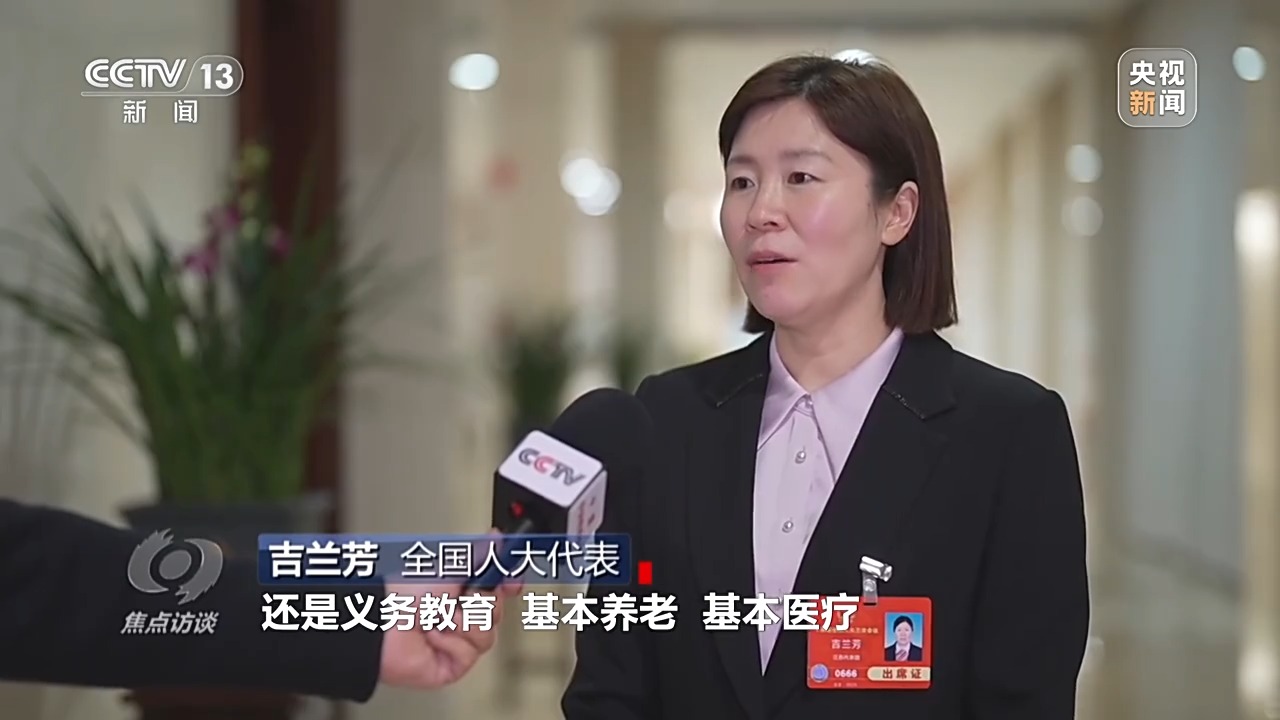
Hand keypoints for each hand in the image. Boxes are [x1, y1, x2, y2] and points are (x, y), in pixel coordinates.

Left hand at [378, 541, 522, 688]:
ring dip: (462, 622)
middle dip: (482, 603)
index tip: (513, 578)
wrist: (380, 622)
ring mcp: (455, 642)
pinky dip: (450, 641)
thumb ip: (478, 555)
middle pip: (497, 612)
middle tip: (462, 595)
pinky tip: (432, 636)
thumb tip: (497, 538)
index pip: (496, 589)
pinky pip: (469, 653)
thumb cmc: (402, 594)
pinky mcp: (451, 665)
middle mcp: (458, 616)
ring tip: (439, 617)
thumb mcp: (448, 567)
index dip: (508, 584)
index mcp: (458, 591)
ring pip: (487, 634)